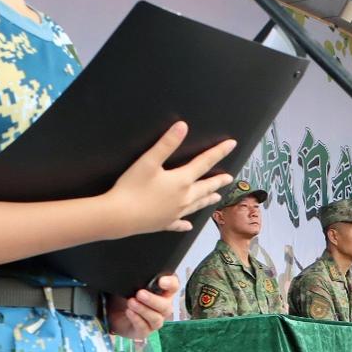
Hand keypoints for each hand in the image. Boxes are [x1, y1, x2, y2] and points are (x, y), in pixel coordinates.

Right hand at [104, 122, 234, 236]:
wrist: (119, 217)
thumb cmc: (133, 187)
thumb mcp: (149, 161)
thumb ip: (167, 143)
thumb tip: (183, 126)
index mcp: (181, 180)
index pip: (204, 162)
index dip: (218, 152)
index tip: (232, 144)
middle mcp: (183, 198)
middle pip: (205, 187)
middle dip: (218, 181)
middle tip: (230, 179)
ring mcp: (175, 213)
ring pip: (196, 205)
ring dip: (207, 200)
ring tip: (217, 198)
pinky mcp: (164, 224)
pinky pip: (179, 223)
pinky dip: (185, 224)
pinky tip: (188, 225)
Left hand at [108, 275, 178, 338]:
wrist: (113, 310)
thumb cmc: (127, 292)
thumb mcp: (131, 282)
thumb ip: (137, 276)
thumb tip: (133, 268)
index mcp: (163, 291)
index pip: (174, 286)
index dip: (170, 284)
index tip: (161, 281)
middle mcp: (163, 306)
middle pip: (166, 306)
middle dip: (153, 300)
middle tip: (139, 293)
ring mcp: (155, 320)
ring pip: (156, 319)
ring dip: (143, 310)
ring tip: (131, 302)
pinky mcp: (145, 331)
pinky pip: (145, 328)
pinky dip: (137, 319)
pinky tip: (129, 312)